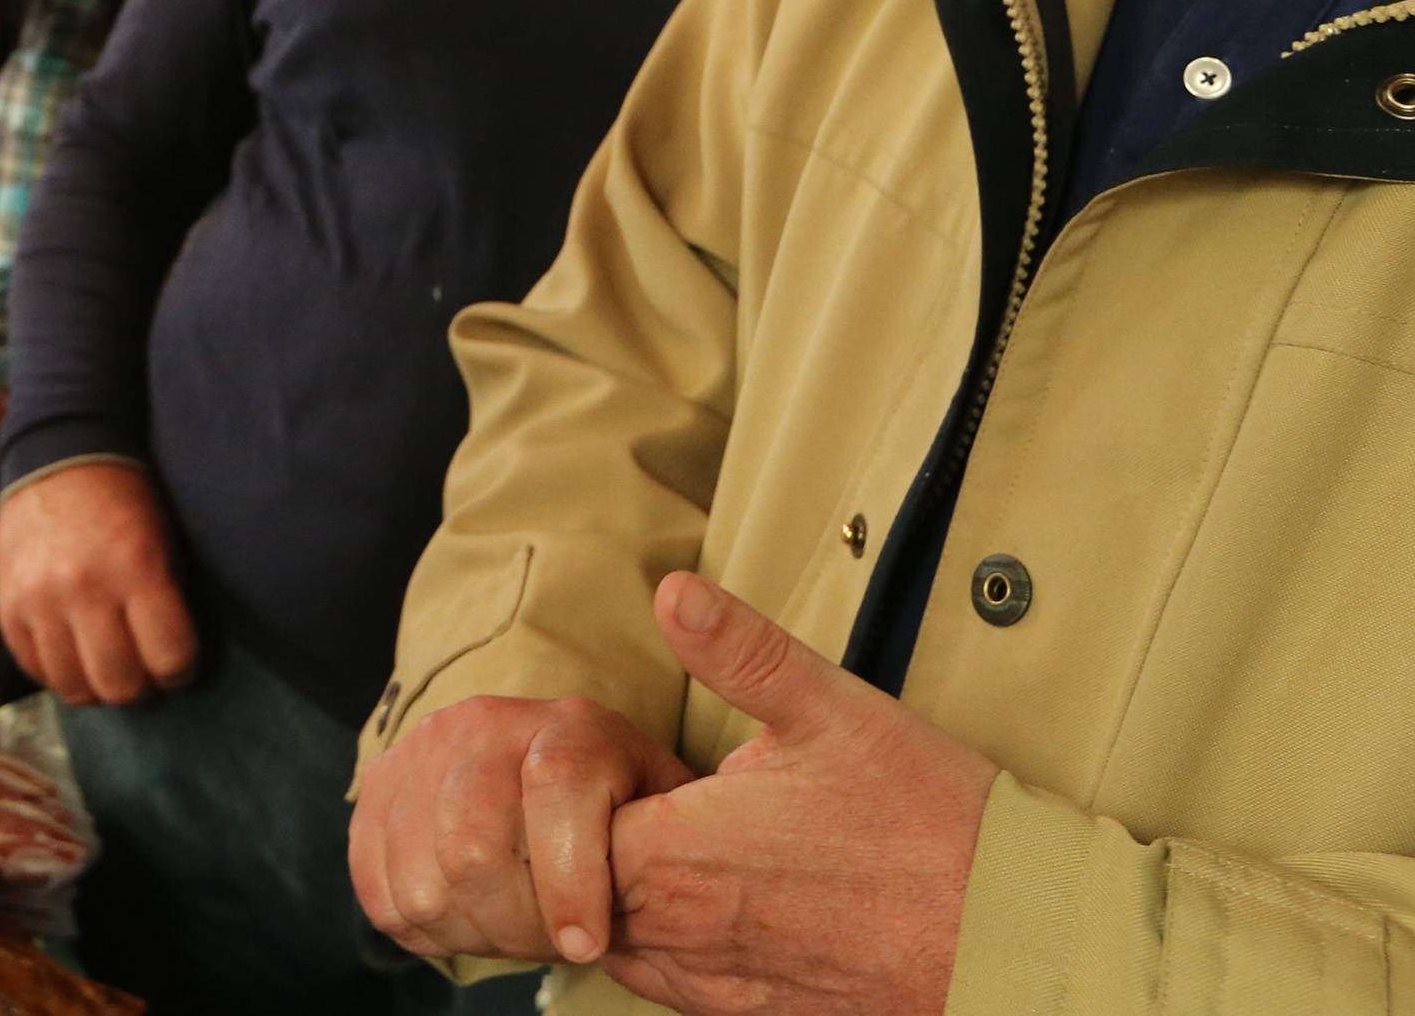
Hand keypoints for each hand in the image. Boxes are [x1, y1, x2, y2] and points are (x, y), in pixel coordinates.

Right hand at [0, 461, 198, 707]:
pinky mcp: (7, 612)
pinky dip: (60, 672)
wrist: (56, 457)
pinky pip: (37, 672)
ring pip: (75, 689)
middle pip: (120, 685)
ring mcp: (39, 604)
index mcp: (136, 566)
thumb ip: (167, 597)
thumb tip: (173, 659)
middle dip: (140, 686)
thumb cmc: (125, 498)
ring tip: (107, 664)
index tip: (178, 662)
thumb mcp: (163, 536)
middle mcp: (84, 590)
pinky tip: (75, 651)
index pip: (169, 657)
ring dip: (97, 686)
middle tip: (143, 670)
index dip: (181, 669)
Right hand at [351, 692, 692, 967]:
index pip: (557, 787)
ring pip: (424, 879)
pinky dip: (421, 924)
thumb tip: (653, 886)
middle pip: (473, 846)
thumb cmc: (623, 813)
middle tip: (547, 938)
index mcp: (573, 725)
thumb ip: (664, 834)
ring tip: (510, 921)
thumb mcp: (668, 810)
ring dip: (469, 928)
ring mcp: (424, 750)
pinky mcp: (380, 787)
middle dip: (514, 923)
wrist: (549, 771)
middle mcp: (488, 722)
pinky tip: (464, 912)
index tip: (588, 945)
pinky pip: (378, 887)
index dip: (570, 882)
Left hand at [603, 574, 996, 1015]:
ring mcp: (719, 988)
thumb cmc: (926, 817)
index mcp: (679, 853)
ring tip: (657, 834)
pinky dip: (661, 942)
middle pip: (572, 896)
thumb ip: (737, 648)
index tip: (601, 756)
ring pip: (617, 945)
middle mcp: (683, 936)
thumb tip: (672, 589)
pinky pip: (668, 985)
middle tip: (620, 787)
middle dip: (579, 842)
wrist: (1009, 934)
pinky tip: (700, 893)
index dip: (563, 792)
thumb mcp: (829, 704)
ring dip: (617, 894)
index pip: (557, 833)